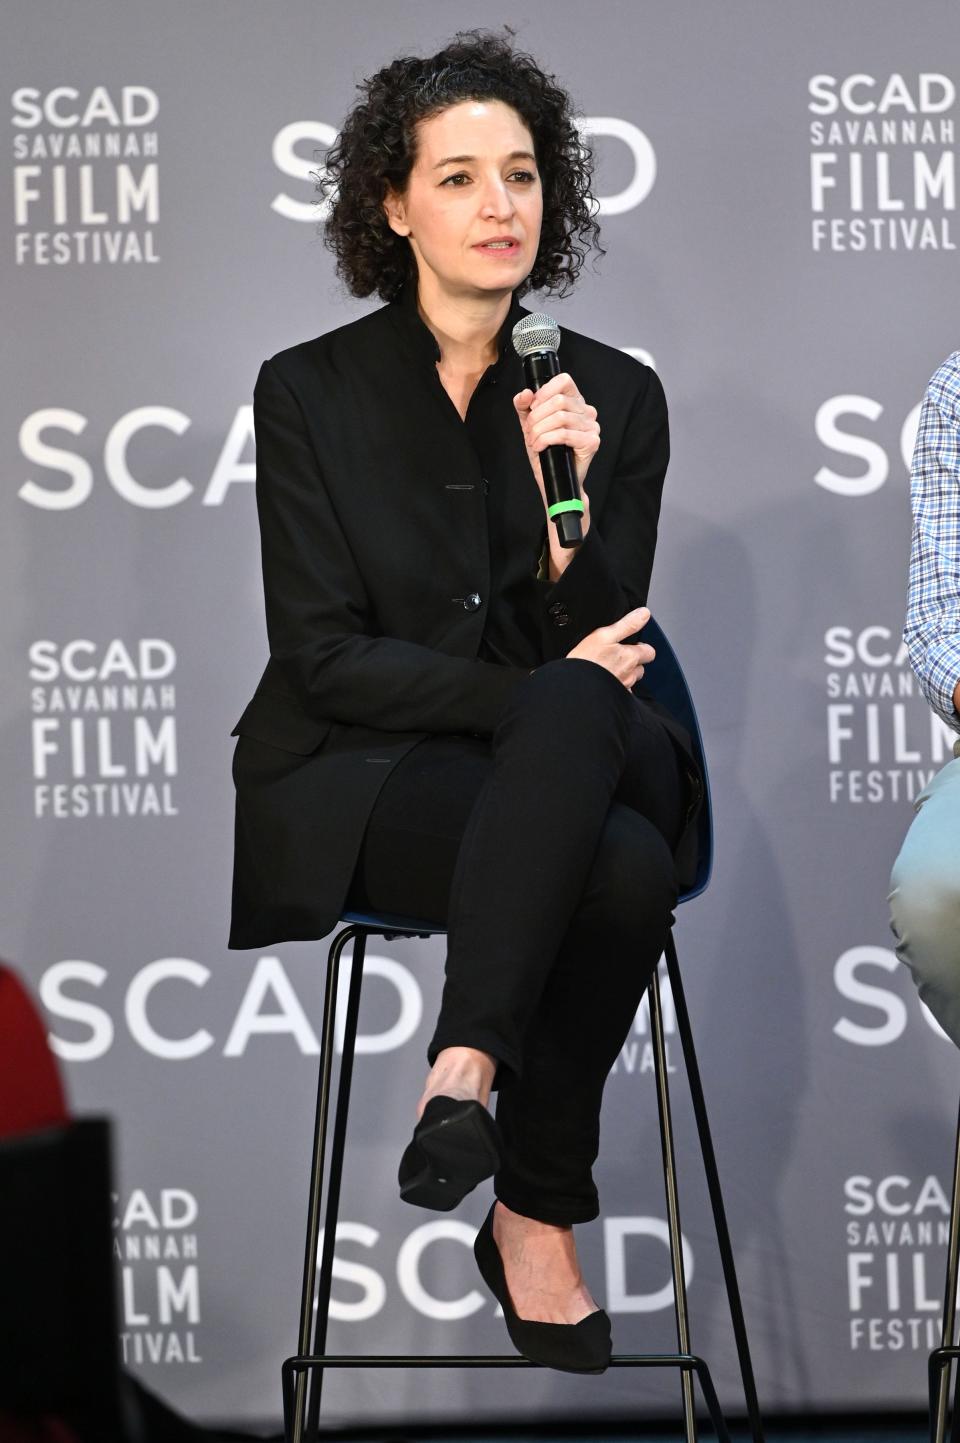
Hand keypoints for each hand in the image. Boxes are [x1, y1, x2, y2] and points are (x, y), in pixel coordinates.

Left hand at [513, 372, 599, 501]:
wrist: (553, 478)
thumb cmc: (546, 451)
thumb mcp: (530, 425)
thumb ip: (524, 407)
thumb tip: (525, 393)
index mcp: (574, 402)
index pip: (564, 381)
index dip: (545, 391)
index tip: (533, 406)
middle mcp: (586, 411)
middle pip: (559, 401)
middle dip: (537, 416)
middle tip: (530, 431)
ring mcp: (591, 426)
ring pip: (561, 417)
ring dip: (540, 430)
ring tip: (534, 441)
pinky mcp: (591, 441)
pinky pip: (565, 434)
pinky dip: (547, 439)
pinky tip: (541, 446)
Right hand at [565, 607, 653, 688]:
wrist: (573, 685)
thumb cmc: (586, 660)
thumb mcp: (604, 635)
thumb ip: (627, 625)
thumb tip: (644, 614)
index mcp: (631, 657)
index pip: (649, 651)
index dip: (641, 647)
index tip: (631, 645)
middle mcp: (630, 674)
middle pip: (641, 667)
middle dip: (635, 662)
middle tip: (618, 656)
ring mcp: (623, 687)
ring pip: (632, 680)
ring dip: (626, 674)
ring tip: (611, 669)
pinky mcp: (615, 698)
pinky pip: (622, 692)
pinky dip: (618, 687)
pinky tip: (606, 682)